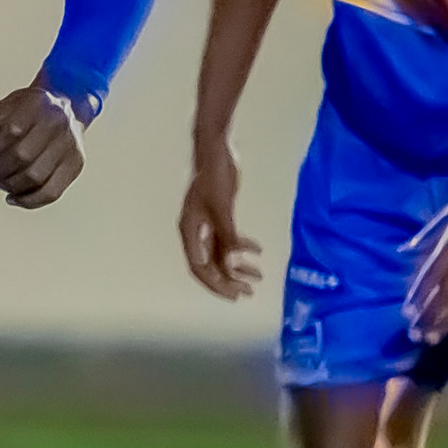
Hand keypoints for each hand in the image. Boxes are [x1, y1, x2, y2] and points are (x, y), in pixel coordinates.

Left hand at [0, 80, 86, 208]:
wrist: (65, 106)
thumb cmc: (23, 112)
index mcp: (35, 103)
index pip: (10, 130)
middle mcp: (57, 123)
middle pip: (22, 156)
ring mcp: (70, 145)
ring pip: (36, 177)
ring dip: (10, 185)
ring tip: (0, 180)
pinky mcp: (75, 164)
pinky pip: (51, 192)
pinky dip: (28, 201)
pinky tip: (13, 197)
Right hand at [177, 138, 261, 299]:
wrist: (215, 152)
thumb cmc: (214, 177)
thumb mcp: (222, 208)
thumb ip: (227, 236)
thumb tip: (232, 265)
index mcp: (190, 231)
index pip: (199, 266)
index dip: (216, 283)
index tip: (235, 295)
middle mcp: (195, 231)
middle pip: (209, 264)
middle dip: (228, 280)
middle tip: (248, 292)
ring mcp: (206, 224)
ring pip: (219, 253)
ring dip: (236, 267)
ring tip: (257, 277)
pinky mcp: (217, 216)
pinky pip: (227, 239)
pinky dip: (241, 247)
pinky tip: (257, 250)